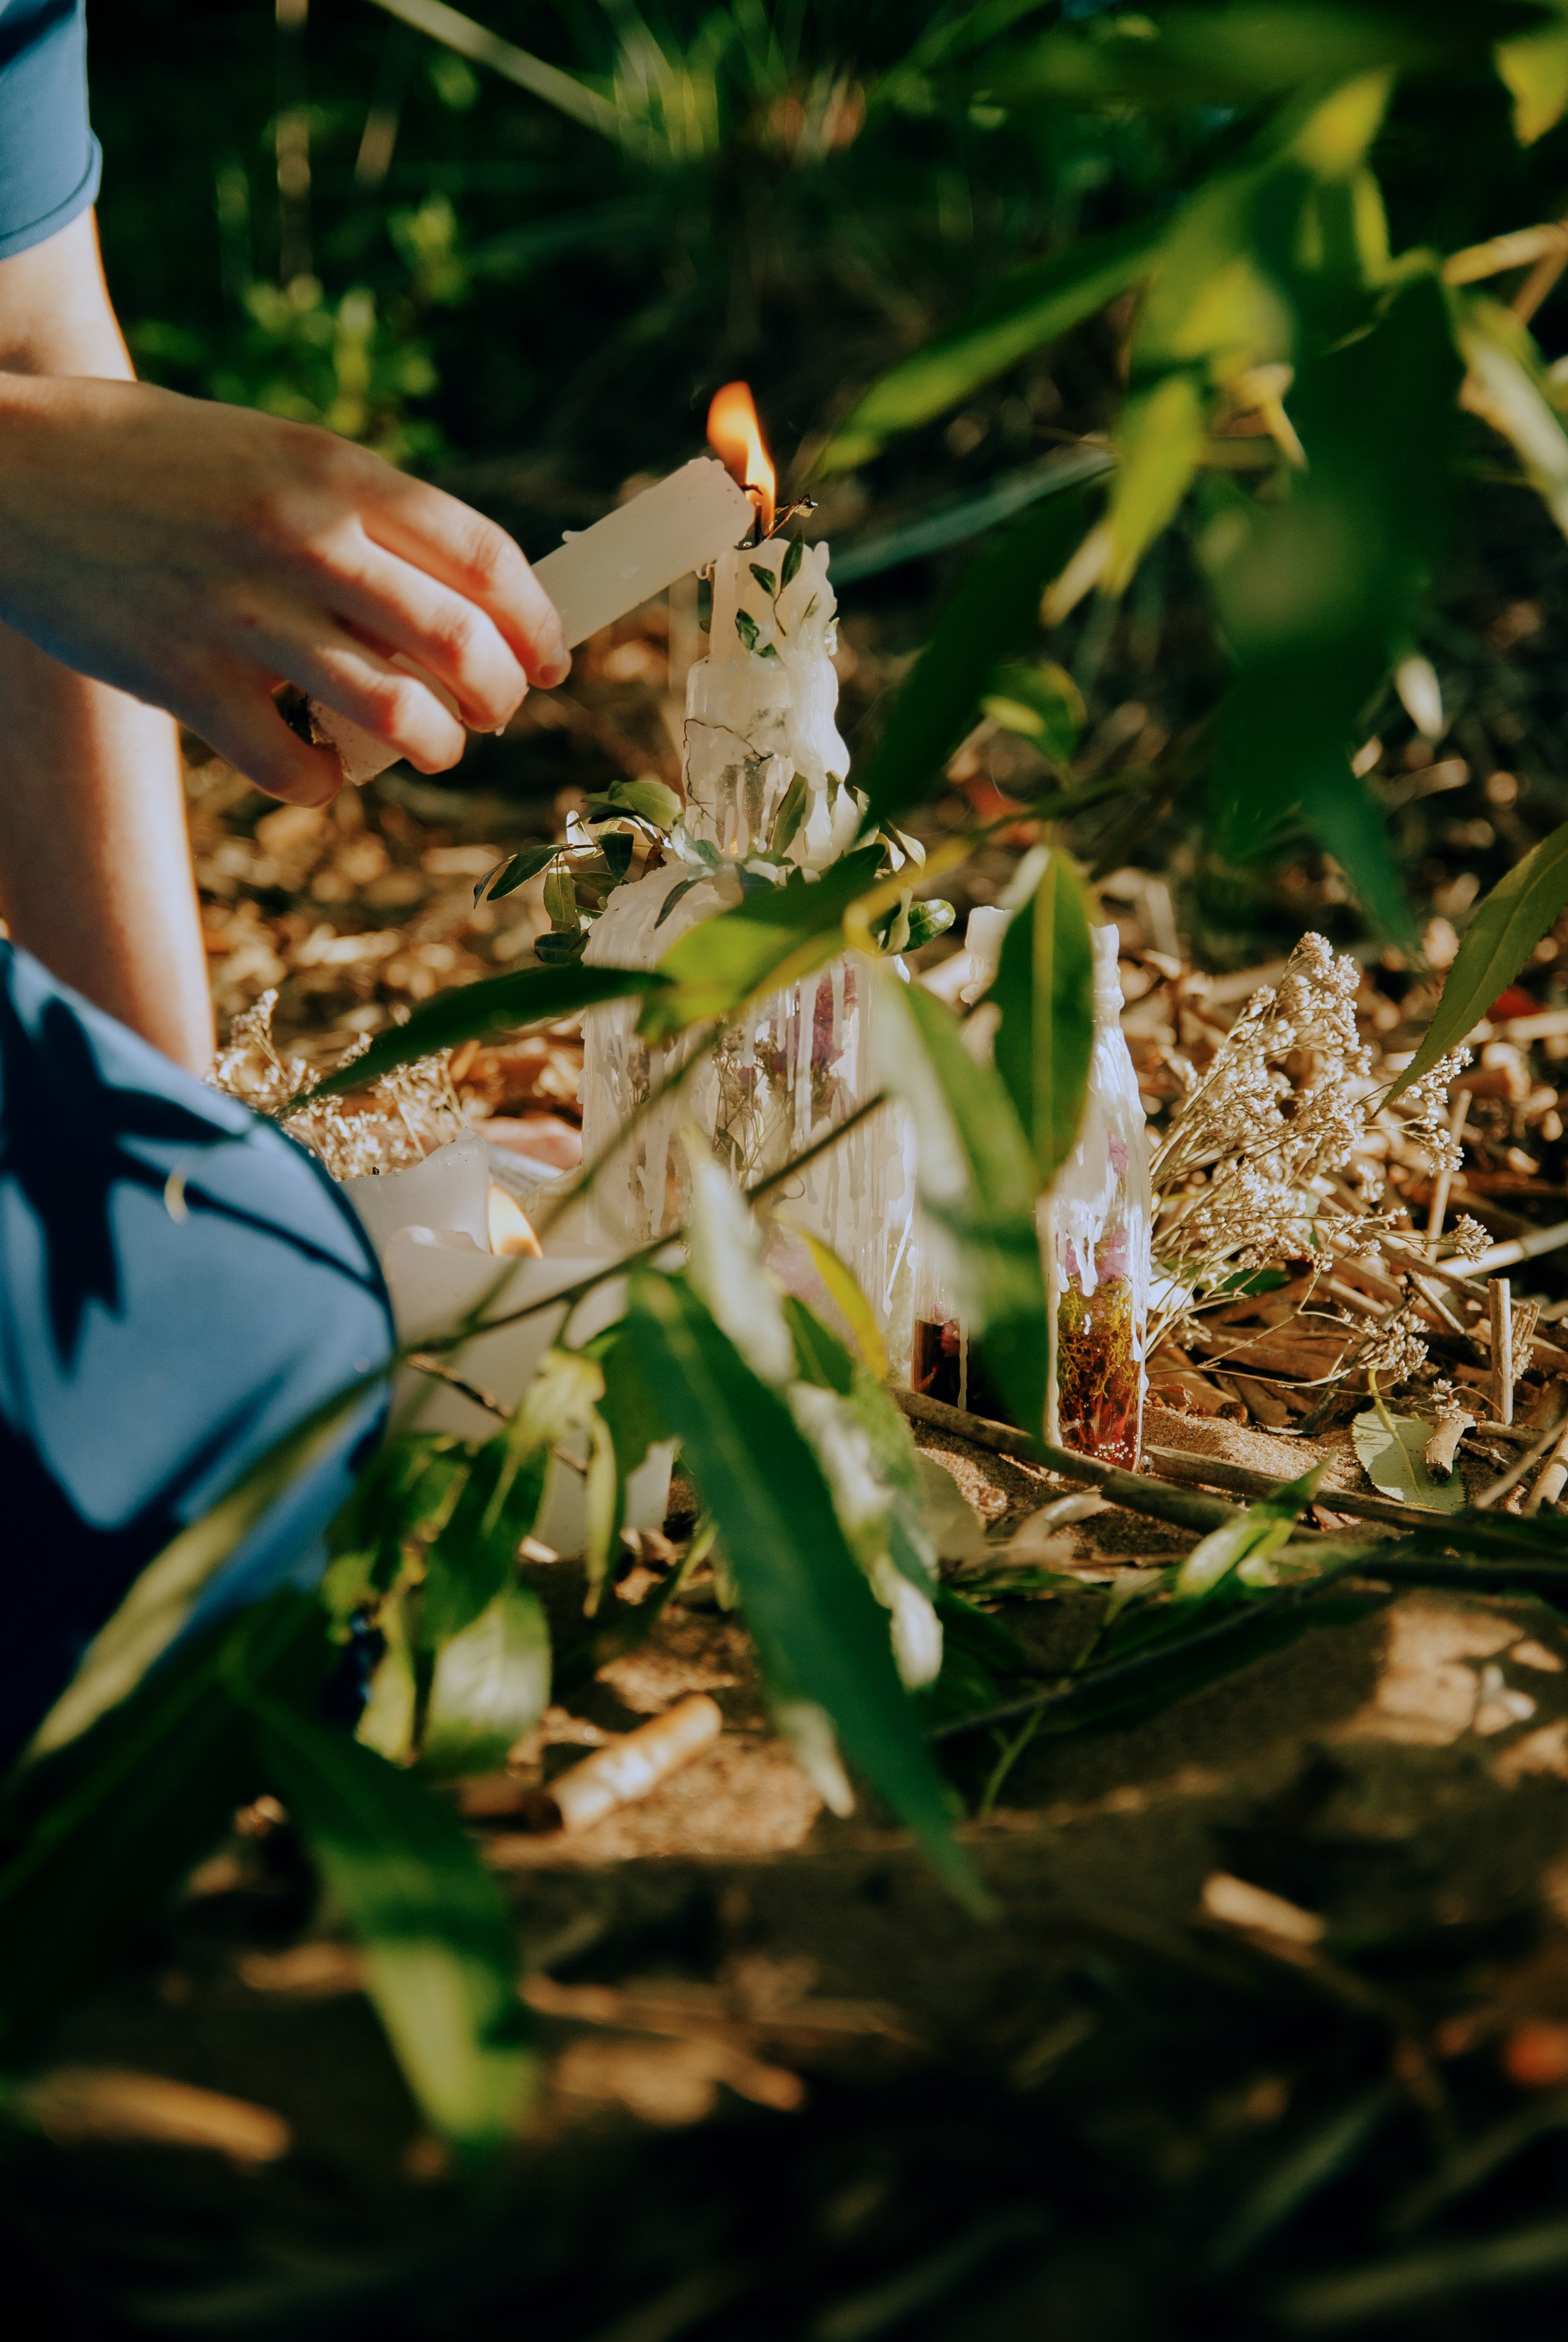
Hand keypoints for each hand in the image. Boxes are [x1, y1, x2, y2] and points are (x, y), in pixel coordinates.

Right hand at [0, 373, 569, 803]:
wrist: (4, 475)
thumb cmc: (149, 463)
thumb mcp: (269, 452)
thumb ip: (359, 513)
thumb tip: (462, 597)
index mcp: (333, 470)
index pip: (484, 557)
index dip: (539, 622)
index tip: (552, 659)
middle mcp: (301, 538)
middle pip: (461, 645)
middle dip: (499, 696)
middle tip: (493, 714)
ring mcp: (243, 613)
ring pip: (397, 716)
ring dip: (433, 748)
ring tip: (426, 747)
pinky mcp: (185, 680)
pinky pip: (297, 769)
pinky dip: (327, 784)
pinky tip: (318, 765)